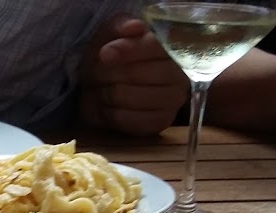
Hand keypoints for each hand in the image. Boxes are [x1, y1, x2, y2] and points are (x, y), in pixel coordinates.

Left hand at [79, 15, 187, 135]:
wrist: (104, 87)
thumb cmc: (112, 56)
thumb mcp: (112, 33)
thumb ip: (121, 27)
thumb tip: (135, 27)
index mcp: (173, 46)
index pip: (156, 47)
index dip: (128, 50)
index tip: (105, 54)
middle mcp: (180, 74)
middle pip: (136, 74)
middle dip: (107, 73)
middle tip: (95, 73)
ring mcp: (173, 100)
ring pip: (125, 96)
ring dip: (104, 92)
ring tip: (102, 88)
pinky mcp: (160, 123)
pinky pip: (123, 119)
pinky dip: (107, 113)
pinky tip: (108, 106)